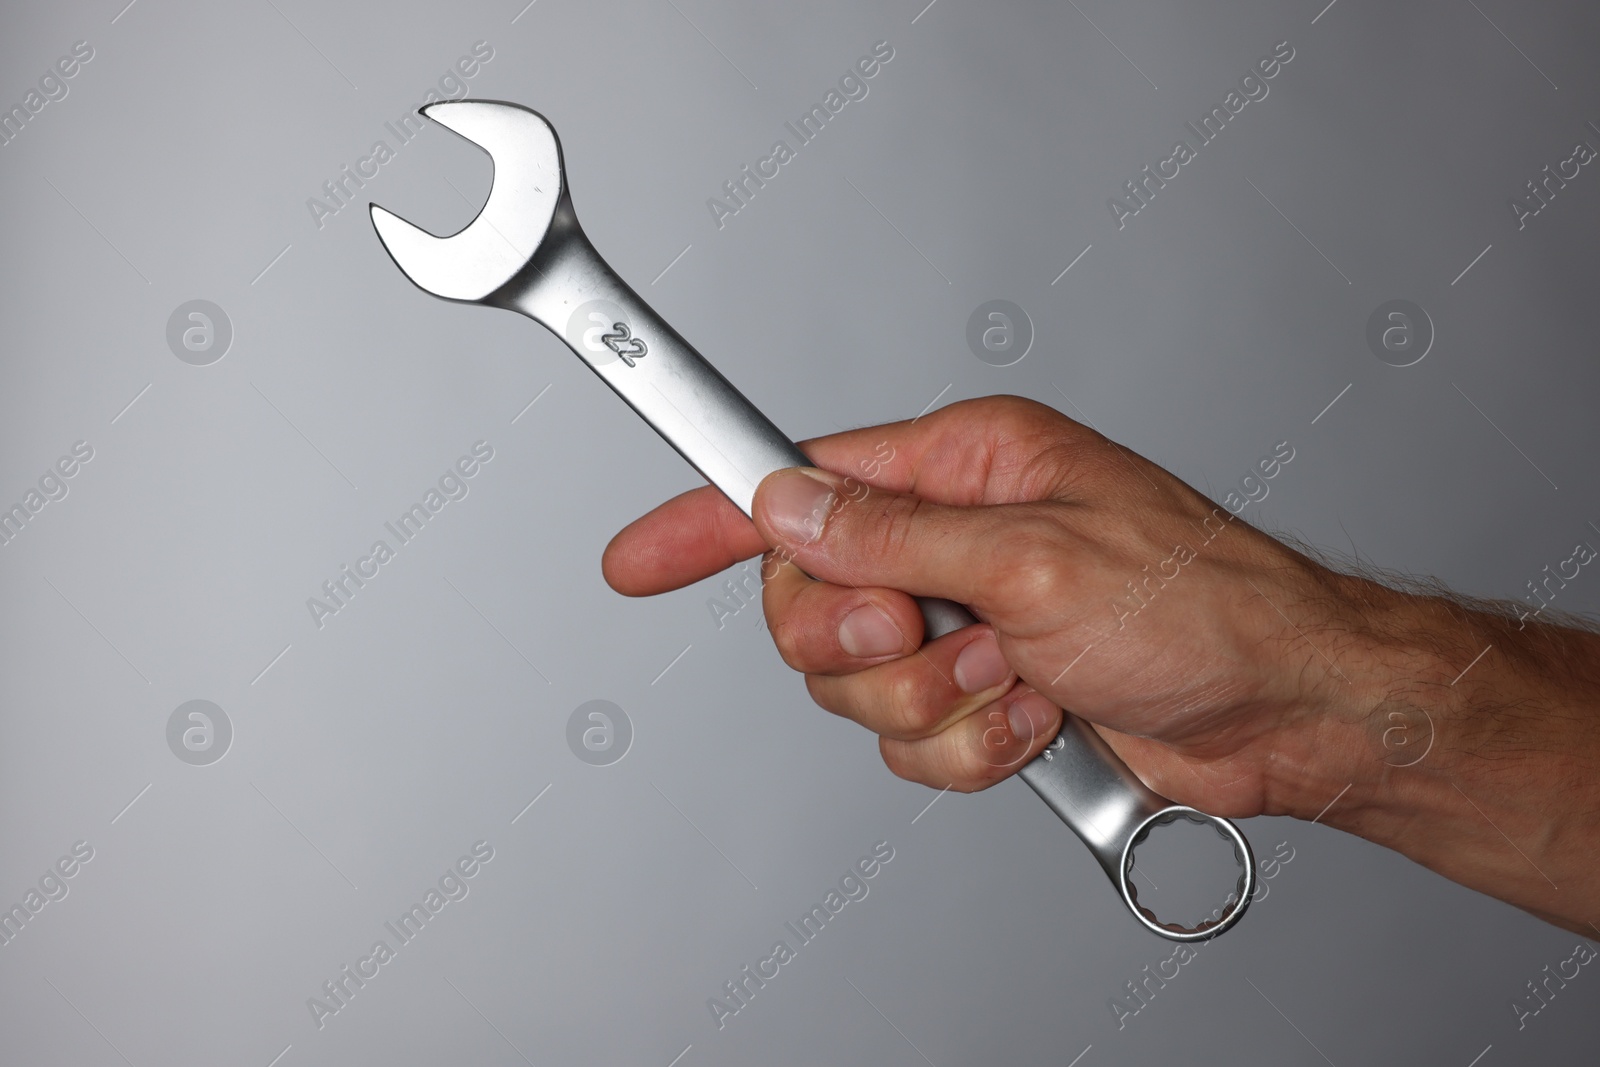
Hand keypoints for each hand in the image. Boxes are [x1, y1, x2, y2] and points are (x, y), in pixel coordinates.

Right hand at [603, 396, 1366, 817]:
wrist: (1285, 710)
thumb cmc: (1205, 604)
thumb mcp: (1039, 556)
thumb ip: (895, 536)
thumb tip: (789, 506)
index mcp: (964, 466)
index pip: (799, 480)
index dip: (710, 518)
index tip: (641, 555)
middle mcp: (953, 538)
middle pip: (807, 599)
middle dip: (860, 643)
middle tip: (930, 638)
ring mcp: (965, 620)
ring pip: (854, 683)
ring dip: (933, 700)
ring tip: (1018, 676)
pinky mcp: (982, 693)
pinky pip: (909, 739)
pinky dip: (967, 746)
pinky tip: (1036, 717)